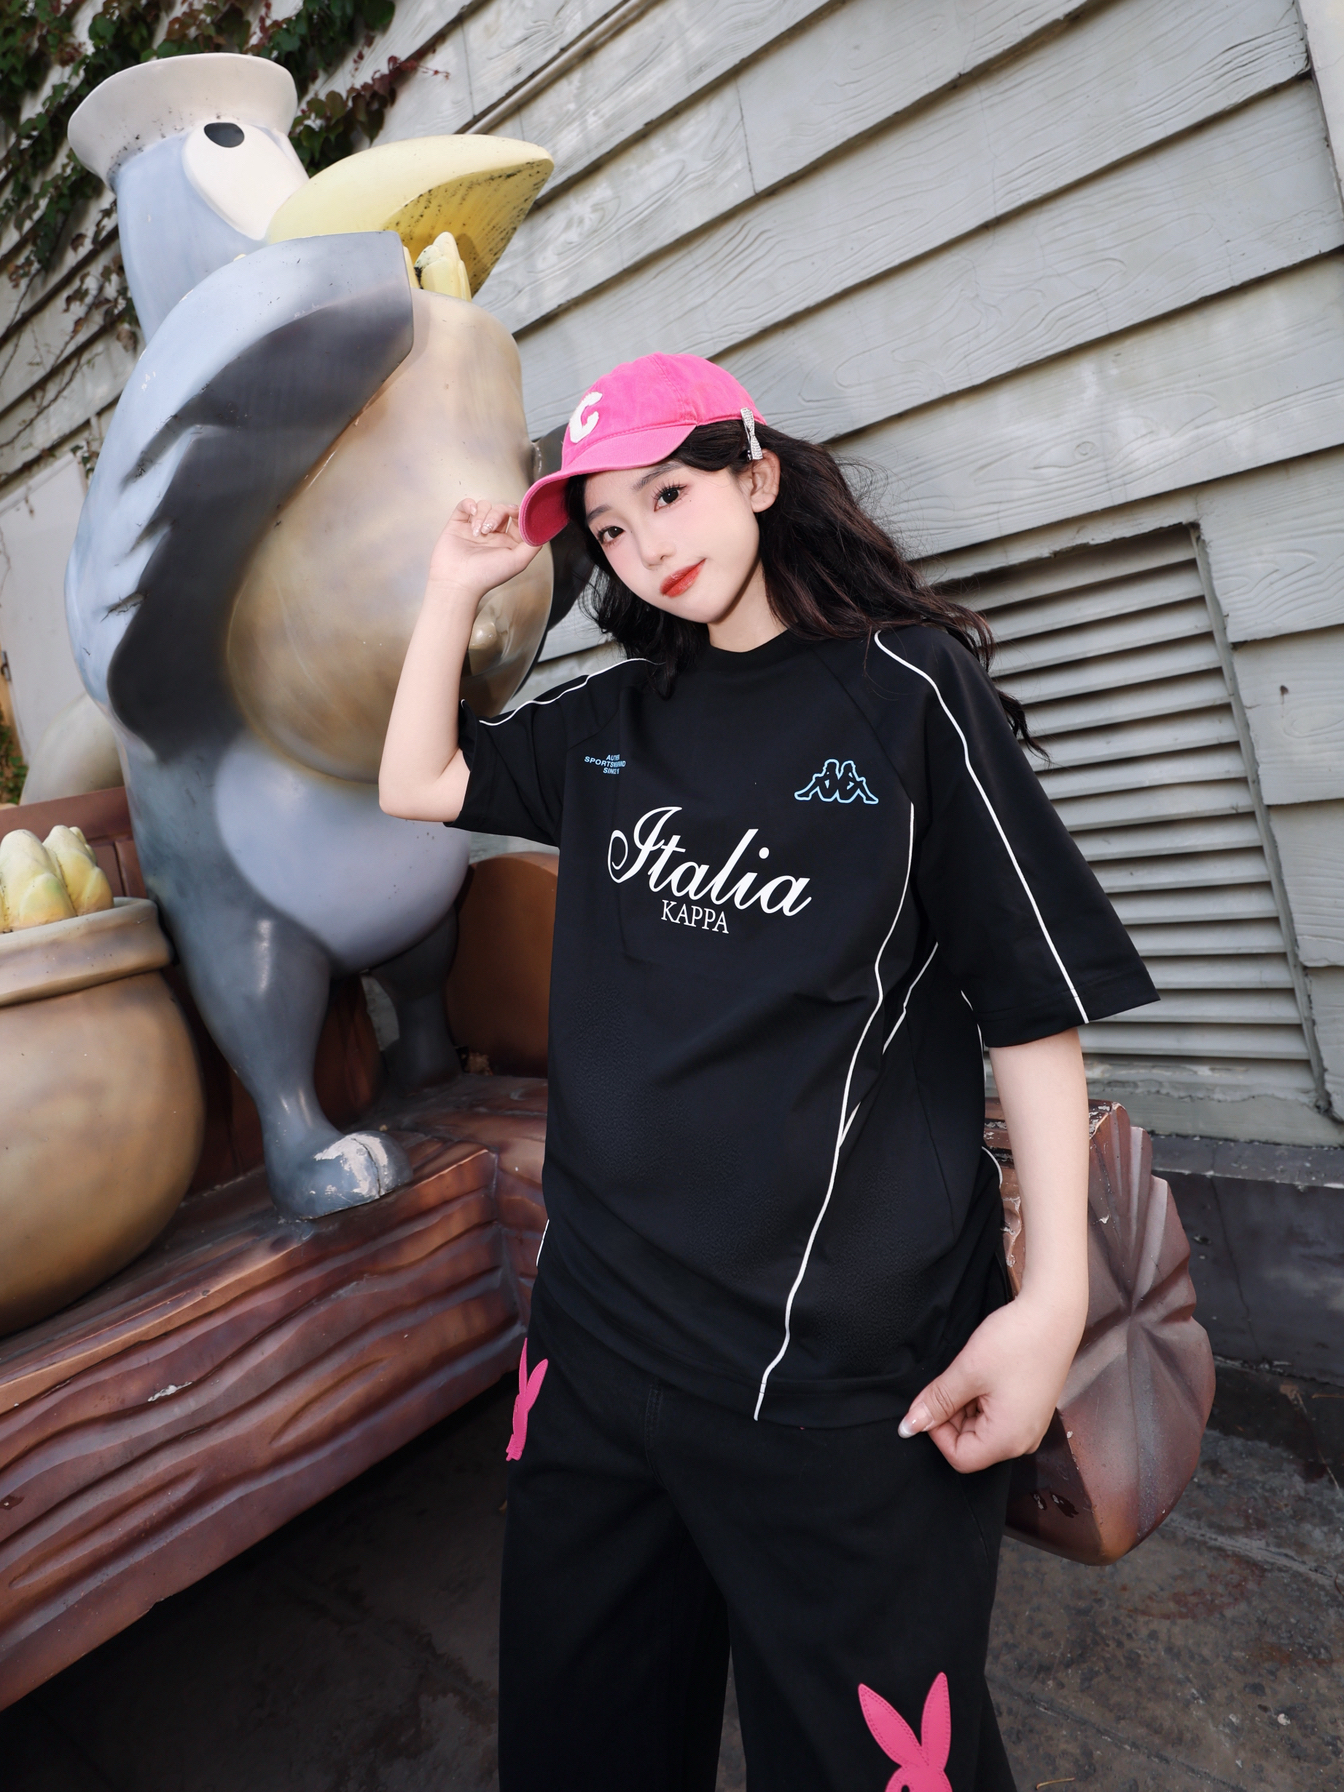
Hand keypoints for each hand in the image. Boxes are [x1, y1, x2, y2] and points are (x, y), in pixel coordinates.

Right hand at [427, 498, 541, 599]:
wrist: (458, 581)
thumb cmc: (487, 575)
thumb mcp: (519, 561)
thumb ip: (533, 544)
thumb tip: (541, 528)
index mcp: (508, 543)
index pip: (518, 519)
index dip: (519, 513)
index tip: (516, 513)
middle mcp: (493, 535)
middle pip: (501, 509)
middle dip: (498, 514)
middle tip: (490, 529)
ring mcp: (475, 529)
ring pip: (484, 506)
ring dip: (482, 515)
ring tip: (477, 532)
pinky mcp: (458, 525)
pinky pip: (466, 505)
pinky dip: (469, 505)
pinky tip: (471, 515)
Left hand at [898, 1292, 1082, 1472]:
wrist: (1054, 1313)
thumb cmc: (1017, 1341)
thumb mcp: (967, 1371)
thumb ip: (937, 1402)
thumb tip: (910, 1426)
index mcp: (1009, 1440)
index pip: (959, 1457)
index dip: (938, 1431)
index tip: (934, 1400)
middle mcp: (1023, 1441)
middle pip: (971, 1444)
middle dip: (952, 1416)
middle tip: (954, 1380)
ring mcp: (1029, 1426)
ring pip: (981, 1429)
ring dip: (966, 1405)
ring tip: (973, 1373)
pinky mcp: (1030, 1410)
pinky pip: (997, 1416)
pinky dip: (982, 1399)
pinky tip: (985, 1373)